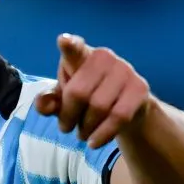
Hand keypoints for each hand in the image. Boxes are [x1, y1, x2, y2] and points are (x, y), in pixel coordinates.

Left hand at [35, 34, 151, 148]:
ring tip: (81, 134)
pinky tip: (94, 143)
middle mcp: (103, 57)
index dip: (69, 45)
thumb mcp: (63, 100)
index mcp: (80, 55)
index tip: (64, 41)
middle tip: (66, 128)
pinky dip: (103, 134)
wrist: (125, 107)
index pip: (74, 48)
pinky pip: (119, 116)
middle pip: (78, 93)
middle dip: (69, 116)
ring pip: (99, 107)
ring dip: (86, 128)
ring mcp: (124, 70)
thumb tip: (44, 104)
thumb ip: (49, 102)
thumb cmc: (86, 97)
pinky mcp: (140, 88)